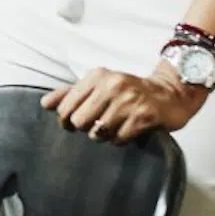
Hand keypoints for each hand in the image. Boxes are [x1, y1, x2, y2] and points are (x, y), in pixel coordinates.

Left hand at [48, 66, 204, 140]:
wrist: (169, 94)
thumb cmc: (129, 91)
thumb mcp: (99, 85)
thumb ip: (70, 93)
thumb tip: (44, 104)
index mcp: (98, 76)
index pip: (66, 105)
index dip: (65, 119)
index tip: (72, 122)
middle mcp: (112, 86)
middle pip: (79, 121)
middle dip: (85, 127)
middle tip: (97, 124)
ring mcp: (129, 102)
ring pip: (98, 132)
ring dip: (103, 135)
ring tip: (114, 126)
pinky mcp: (144, 117)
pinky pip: (118, 139)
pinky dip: (118, 139)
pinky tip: (125, 130)